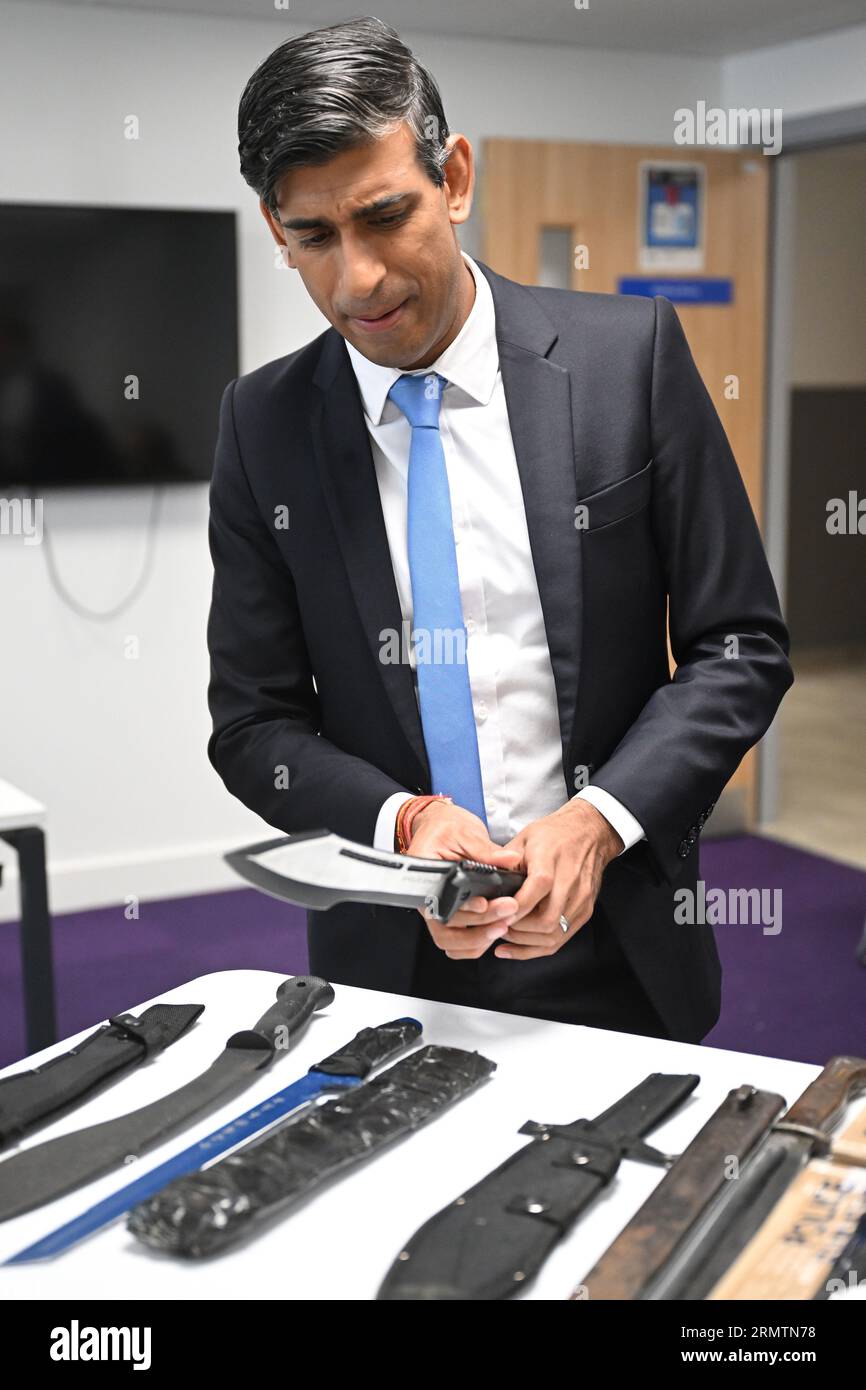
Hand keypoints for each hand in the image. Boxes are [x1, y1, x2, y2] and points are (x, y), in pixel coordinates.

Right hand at [407, 800, 521, 959]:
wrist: (440, 828)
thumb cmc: (447, 829)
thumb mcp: (465, 833)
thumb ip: (486, 850)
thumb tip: (510, 860)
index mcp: (423, 873)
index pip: (439, 899)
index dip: (462, 907)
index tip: (485, 903)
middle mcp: (425, 896)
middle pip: (444, 926)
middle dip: (479, 925)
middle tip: (507, 912)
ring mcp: (434, 909)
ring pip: (449, 940)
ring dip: (478, 939)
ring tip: (504, 924)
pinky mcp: (447, 915)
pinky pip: (455, 942)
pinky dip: (475, 943)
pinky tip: (495, 929)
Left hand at [493, 799, 622, 960]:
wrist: (589, 831)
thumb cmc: (555, 834)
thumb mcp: (524, 838)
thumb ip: (505, 863)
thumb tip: (485, 884)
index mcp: (551, 863)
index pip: (533, 894)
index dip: (513, 910)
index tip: (495, 916)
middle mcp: (569, 884)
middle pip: (546, 921)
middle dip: (518, 931)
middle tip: (497, 927)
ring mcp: (580, 900)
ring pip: (554, 935)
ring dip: (527, 942)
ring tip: (506, 936)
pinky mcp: (585, 910)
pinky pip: (562, 938)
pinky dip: (539, 946)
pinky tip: (520, 946)